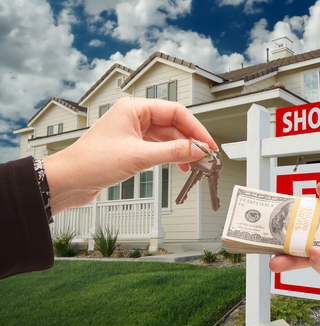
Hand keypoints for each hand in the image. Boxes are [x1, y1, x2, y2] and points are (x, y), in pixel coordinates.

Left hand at [43, 97, 216, 213]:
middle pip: (173, 124)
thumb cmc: (91, 162)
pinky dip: (170, 156)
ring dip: (181, 150)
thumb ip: (173, 152)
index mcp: (135, 108)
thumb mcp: (139, 156)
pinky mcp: (131, 147)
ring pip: (166, 137)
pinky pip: (158, 147)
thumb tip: (198, 149)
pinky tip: (178, 165)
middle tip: (205, 156)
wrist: (68, 180)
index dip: (196, 128)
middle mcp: (134, 117)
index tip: (208, 144)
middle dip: (190, 140)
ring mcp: (133, 132)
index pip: (176, 112)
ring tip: (194, 164)